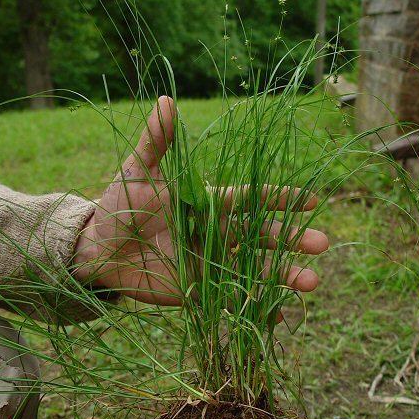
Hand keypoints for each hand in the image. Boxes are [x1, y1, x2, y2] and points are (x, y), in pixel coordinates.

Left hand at [73, 96, 327, 304]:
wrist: (96, 247)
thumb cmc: (119, 203)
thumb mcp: (138, 170)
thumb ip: (156, 141)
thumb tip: (165, 100)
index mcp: (208, 202)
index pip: (251, 198)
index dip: (280, 198)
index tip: (311, 200)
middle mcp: (217, 231)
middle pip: (262, 234)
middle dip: (291, 238)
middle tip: (322, 243)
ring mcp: (210, 261)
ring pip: (254, 268)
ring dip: (282, 275)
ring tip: (311, 283)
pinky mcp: (198, 290)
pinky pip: (232, 300)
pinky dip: (255, 309)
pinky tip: (279, 317)